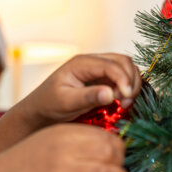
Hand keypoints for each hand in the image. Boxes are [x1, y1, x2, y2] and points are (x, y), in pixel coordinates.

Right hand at [0, 123, 126, 171]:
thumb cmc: (25, 160)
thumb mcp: (48, 139)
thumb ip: (74, 139)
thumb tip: (109, 146)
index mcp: (64, 132)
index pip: (105, 135)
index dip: (119, 146)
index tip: (119, 156)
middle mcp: (64, 149)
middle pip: (110, 151)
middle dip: (121, 162)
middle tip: (120, 170)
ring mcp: (60, 171)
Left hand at [13, 53, 142, 126]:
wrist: (40, 110)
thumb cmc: (49, 105)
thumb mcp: (66, 102)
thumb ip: (88, 97)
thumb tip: (110, 93)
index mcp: (80, 63)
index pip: (110, 65)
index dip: (123, 79)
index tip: (126, 98)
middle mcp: (91, 62)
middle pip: (122, 61)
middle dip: (130, 80)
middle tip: (126, 102)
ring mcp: (97, 69)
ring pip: (125, 68)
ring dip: (131, 84)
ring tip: (123, 103)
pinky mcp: (102, 79)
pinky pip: (121, 78)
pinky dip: (127, 88)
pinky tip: (122, 101)